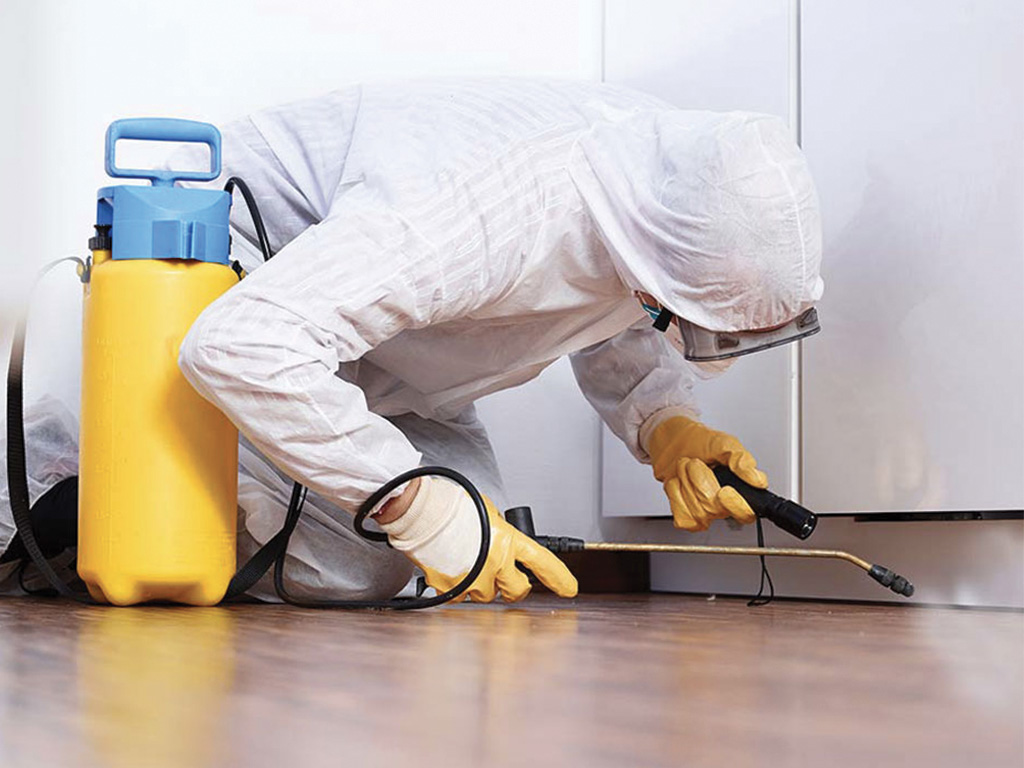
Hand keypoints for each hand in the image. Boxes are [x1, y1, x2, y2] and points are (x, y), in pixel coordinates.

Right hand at [378, 476, 577, 602]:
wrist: (421, 512)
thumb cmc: (451, 506)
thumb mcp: (487, 511)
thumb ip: (499, 530)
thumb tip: (500, 537)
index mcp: (508, 540)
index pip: (542, 562)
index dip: (559, 578)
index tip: (567, 588)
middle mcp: (495, 563)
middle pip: (517, 590)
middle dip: (514, 586)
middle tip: (504, 577)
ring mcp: (474, 579)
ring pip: (487, 596)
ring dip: (482, 584)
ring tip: (467, 562)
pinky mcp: (451, 589)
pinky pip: (460, 597)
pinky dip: (457, 587)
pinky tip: (452, 568)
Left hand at [644, 415, 767, 531]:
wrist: (672, 441)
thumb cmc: (699, 443)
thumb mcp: (724, 443)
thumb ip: (742, 460)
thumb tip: (758, 480)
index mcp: (739, 490)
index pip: (746, 513)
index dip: (736, 506)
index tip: (725, 490)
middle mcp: (722, 505)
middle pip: (714, 509)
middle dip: (699, 479)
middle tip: (696, 463)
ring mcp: (703, 513)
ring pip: (697, 513)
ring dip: (686, 483)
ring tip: (687, 469)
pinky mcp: (685, 517)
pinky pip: (682, 517)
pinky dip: (675, 495)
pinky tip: (679, 483)